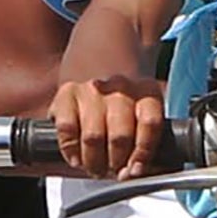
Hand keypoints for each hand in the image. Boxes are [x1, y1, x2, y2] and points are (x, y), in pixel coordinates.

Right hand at [50, 72, 172, 177]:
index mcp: (146, 91)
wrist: (103, 45)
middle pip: (120, 136)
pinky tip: (76, 158)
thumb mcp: (146, 101)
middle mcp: (120, 88)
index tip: (135, 171)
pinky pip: (67, 129)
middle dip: (116, 164)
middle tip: (113, 172)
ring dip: (94, 162)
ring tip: (96, 169)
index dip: (143, 154)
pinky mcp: (66, 91)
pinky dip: (70, 150)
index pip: (149, 126)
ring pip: (93, 137)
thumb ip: (147, 134)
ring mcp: (91, 89)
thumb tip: (140, 172)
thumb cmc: (126, 88)